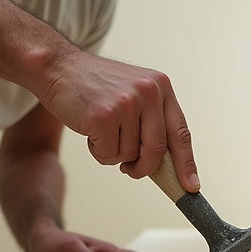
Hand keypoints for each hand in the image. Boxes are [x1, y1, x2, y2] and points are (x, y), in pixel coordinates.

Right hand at [41, 49, 200, 191]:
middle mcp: (148, 92)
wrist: (59, 67)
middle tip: (131, 170)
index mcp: (161, 87)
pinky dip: (98, 151)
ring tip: (102, 130)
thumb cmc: (95, 85)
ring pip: (130, 155)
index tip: (191, 185)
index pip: (180, 132)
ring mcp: (126, 104)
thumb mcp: (134, 92)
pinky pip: (108, 155)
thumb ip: (152, 121)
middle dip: (144, 168)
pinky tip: (90, 131)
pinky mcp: (103, 116)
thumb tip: (165, 164)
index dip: (186, 163)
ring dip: (114, 153)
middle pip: (157, 150)